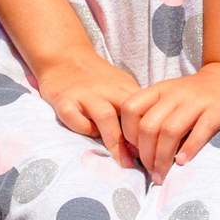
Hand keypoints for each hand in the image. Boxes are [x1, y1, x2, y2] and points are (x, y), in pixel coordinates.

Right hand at [37, 52, 140, 167]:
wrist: (64, 56)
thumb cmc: (96, 78)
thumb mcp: (120, 86)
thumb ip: (133, 109)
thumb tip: (148, 142)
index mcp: (124, 86)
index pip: (144, 109)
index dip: (151, 131)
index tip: (155, 151)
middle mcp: (106, 89)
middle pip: (129, 112)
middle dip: (137, 139)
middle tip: (143, 163)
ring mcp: (84, 94)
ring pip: (106, 116)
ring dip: (116, 141)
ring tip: (122, 162)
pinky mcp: (64, 100)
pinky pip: (76, 118)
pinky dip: (83, 129)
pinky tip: (89, 136)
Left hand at [121, 62, 219, 182]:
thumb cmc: (192, 96)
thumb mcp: (168, 97)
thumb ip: (152, 116)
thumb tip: (134, 150)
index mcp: (159, 90)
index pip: (130, 108)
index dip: (128, 133)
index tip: (135, 152)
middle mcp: (174, 94)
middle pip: (149, 125)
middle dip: (146, 154)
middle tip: (150, 171)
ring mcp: (195, 102)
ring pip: (170, 131)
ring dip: (163, 158)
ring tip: (162, 175)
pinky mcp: (215, 111)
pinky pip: (199, 132)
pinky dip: (189, 149)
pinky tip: (182, 162)